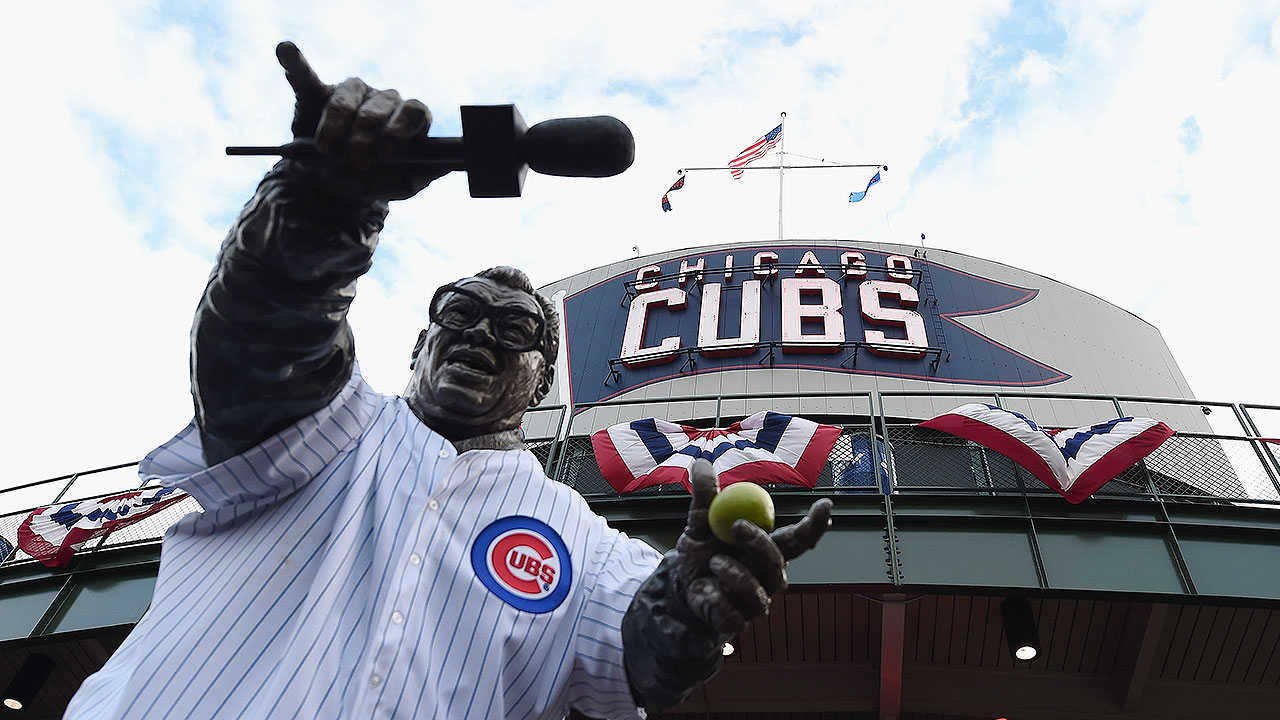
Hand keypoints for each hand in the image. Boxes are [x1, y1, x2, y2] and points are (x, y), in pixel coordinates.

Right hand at [275, 41, 449, 201]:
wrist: (336, 187)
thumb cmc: (375, 180)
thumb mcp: (400, 184)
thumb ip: (421, 174)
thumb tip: (445, 165)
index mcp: (407, 119)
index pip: (415, 110)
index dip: (401, 130)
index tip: (388, 154)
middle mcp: (382, 100)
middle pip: (380, 106)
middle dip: (366, 137)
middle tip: (356, 162)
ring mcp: (350, 94)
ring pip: (347, 98)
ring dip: (336, 127)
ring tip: (329, 151)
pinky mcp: (316, 93)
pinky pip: (305, 76)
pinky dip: (295, 63)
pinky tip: (286, 51)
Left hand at [675, 459, 832, 638]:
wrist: (679, 590)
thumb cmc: (699, 554)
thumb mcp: (700, 523)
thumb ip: (705, 497)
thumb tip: (702, 462)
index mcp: (767, 550)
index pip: (798, 539)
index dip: (815, 524)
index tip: (825, 505)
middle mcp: (769, 577)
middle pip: (779, 563)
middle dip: (761, 543)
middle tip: (738, 525)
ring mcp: (757, 602)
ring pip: (757, 588)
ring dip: (732, 572)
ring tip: (712, 563)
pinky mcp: (739, 624)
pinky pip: (732, 611)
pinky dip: (714, 596)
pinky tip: (706, 592)